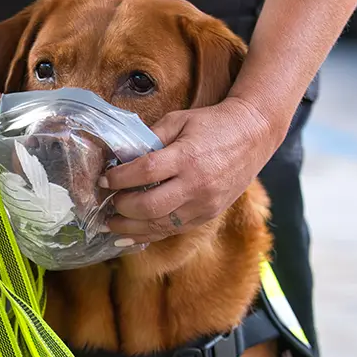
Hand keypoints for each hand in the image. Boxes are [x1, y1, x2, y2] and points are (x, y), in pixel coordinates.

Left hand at [101, 97, 284, 243]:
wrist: (253, 135)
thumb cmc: (212, 124)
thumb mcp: (179, 120)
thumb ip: (150, 138)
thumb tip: (120, 157)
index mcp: (187, 157)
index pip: (144, 173)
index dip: (118, 178)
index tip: (103, 180)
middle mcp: (196, 185)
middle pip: (149, 206)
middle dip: (122, 207)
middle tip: (107, 203)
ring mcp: (204, 204)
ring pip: (160, 225)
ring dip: (131, 228)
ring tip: (110, 225)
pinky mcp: (208, 215)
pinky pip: (174, 230)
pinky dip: (150, 234)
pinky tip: (132, 236)